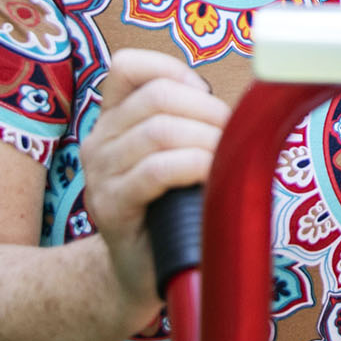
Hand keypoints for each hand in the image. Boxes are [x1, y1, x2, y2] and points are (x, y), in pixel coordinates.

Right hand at [82, 51, 229, 329]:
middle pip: (157, 96)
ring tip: (225, 161)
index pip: (127, 67)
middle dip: (207, 110)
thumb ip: (191, 121)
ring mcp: (100, 175)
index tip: (203, 94)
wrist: (142, 273)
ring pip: (159, 131)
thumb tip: (242, 104)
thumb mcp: (176, 154)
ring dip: (206, 140)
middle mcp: (99, 141)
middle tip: (231, 137)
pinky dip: (193, 166)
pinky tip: (210, 179)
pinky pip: (155, 171)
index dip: (172, 69)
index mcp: (113, 119)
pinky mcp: (110, 208)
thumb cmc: (172, 209)